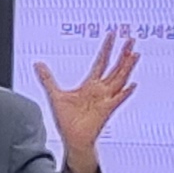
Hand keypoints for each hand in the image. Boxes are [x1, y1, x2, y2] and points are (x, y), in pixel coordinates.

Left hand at [33, 32, 140, 172]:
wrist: (72, 138)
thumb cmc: (67, 119)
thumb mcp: (54, 94)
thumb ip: (47, 78)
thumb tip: (38, 64)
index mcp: (90, 85)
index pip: (101, 62)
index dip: (106, 48)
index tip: (112, 35)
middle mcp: (100, 90)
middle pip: (115, 68)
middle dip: (123, 53)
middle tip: (131, 38)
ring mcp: (105, 99)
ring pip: (119, 79)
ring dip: (127, 67)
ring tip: (135, 54)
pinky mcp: (106, 110)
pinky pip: (117, 100)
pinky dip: (125, 93)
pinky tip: (132, 85)